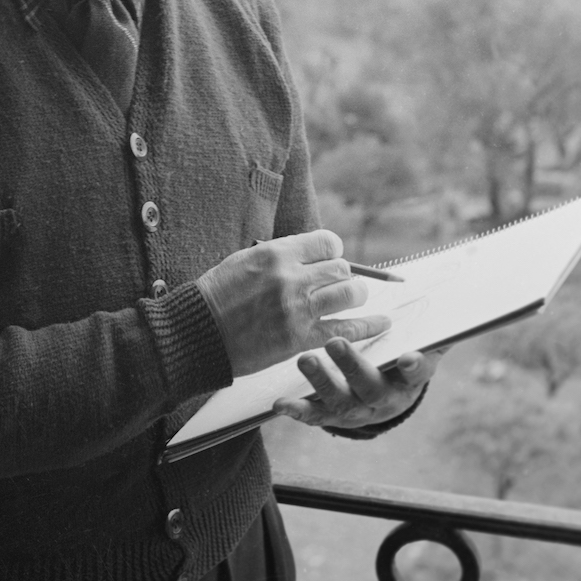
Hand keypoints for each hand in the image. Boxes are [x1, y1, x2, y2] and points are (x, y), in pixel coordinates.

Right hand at [196, 230, 389, 377]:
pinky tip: (382, 323)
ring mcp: (297, 308)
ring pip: (350, 294)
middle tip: (338, 283)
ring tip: (353, 299)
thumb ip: (281, 256)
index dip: (332, 251)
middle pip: (341, 268)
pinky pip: (345, 329)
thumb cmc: (217, 295)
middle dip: (344, 275)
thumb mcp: (245, 260)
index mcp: (276, 253)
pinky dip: (369, 326)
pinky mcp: (300, 338)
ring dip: (355, 296)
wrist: (198, 333)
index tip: (328, 260)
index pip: (327, 242)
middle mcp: (290, 277)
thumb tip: (312, 254)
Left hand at [274, 339, 441, 429]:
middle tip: (336, 342)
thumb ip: (429, 325)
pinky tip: (282, 403)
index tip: (408, 358)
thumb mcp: (421, 342)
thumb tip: (452, 296)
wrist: (387, 396)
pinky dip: (299, 411)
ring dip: (322, 382)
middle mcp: (385, 398)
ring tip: (305, 360)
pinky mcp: (334, 416)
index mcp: (410, 378)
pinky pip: (316, 416)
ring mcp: (358, 410)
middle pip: (372, 387)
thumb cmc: (401, 355)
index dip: (414, 366)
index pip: (418, 372)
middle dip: (353, 366)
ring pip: (341, 403)